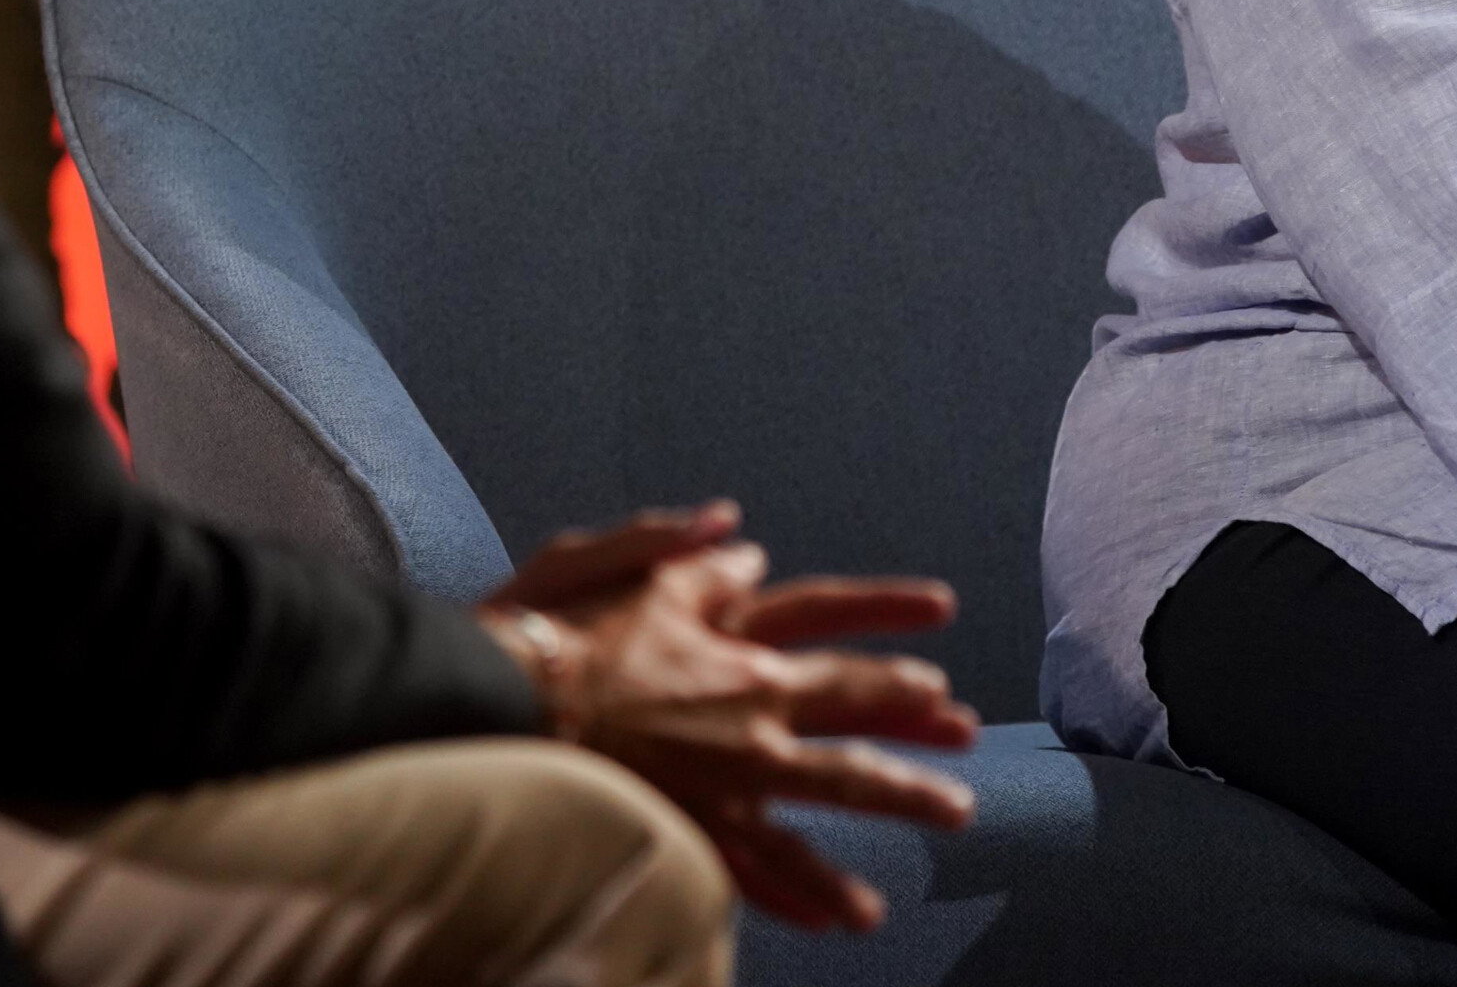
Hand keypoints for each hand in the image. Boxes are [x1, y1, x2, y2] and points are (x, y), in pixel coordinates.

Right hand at [482, 503, 978, 932]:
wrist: (490, 699)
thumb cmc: (549, 630)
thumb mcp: (617, 562)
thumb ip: (690, 552)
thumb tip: (746, 543)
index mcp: (736, 650)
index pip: (829, 621)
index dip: (887, 614)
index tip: (944, 611)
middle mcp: (746, 719)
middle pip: (850, 721)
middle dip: (913, 733)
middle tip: (966, 741)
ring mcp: (722, 782)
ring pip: (821, 806)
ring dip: (889, 812)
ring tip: (945, 823)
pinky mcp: (687, 826)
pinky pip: (756, 867)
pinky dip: (799, 892)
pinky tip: (840, 914)